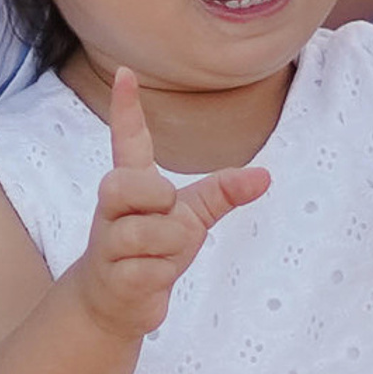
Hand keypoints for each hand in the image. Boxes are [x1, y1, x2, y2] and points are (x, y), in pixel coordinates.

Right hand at [74, 67, 269, 341]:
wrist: (113, 302)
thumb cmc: (152, 248)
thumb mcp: (189, 216)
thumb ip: (221, 193)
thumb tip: (266, 176)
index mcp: (131, 185)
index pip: (128, 141)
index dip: (126, 108)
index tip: (125, 71)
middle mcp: (112, 208)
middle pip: (124, 184)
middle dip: (156, 198)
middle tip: (163, 214)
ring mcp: (106, 241)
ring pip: (146, 233)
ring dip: (168, 247)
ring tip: (162, 255)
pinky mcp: (111, 277)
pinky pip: (147, 271)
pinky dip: (161, 275)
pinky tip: (151, 278)